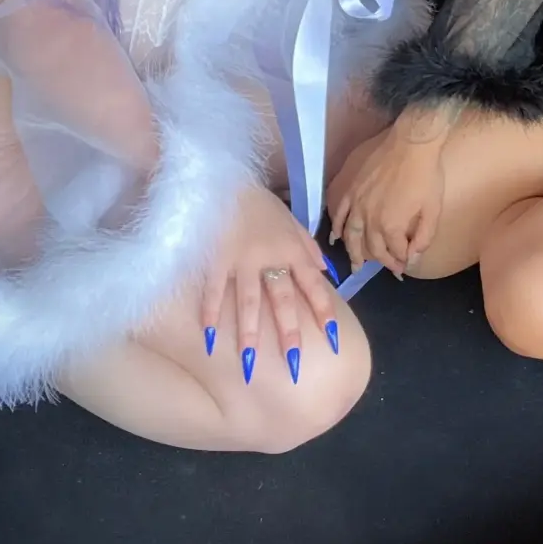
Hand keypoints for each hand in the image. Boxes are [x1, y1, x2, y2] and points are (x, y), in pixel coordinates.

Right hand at [201, 187, 337, 386]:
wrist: (225, 181)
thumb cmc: (260, 204)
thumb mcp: (291, 219)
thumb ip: (308, 246)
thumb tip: (326, 271)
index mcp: (292, 249)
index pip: (313, 284)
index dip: (323, 309)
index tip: (332, 337)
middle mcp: (270, 257)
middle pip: (281, 298)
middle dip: (288, 331)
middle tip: (293, 362)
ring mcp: (241, 259)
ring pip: (247, 301)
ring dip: (249, 332)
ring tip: (249, 362)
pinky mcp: (215, 257)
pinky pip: (213, 289)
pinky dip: (210, 313)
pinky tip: (209, 337)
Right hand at [329, 116, 448, 276]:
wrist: (412, 143)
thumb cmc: (426, 176)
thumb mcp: (433, 211)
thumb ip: (423, 239)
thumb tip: (412, 259)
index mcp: (390, 226)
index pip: (393, 252)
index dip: (400, 261)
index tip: (404, 265)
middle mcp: (368, 219)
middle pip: (370, 248)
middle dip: (379, 262)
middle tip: (382, 269)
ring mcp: (355, 204)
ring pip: (350, 236)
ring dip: (352, 252)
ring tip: (354, 265)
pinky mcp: (349, 189)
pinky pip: (338, 213)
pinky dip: (336, 227)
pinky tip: (335, 237)